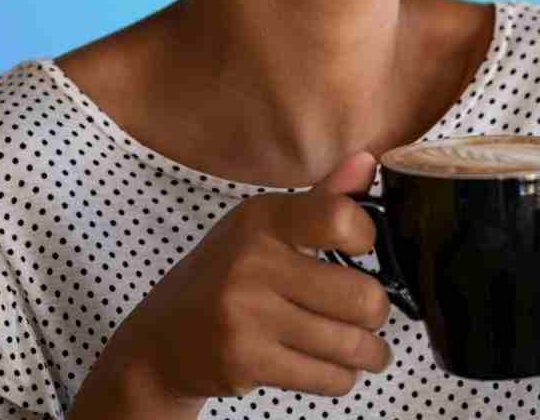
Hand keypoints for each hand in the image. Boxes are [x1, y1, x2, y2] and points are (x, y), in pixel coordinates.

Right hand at [102, 151, 395, 403]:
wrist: (162, 339)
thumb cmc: (225, 276)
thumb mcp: (262, 228)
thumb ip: (321, 199)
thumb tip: (370, 160)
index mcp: (261, 218)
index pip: (340, 218)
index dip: (367, 238)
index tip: (363, 251)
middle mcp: (252, 262)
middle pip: (360, 296)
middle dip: (377, 313)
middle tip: (370, 315)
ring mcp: (245, 314)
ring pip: (349, 344)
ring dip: (369, 353)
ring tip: (367, 350)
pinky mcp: (245, 361)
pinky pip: (326, 378)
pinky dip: (342, 379)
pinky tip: (336, 368)